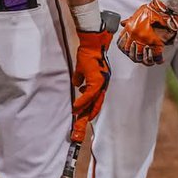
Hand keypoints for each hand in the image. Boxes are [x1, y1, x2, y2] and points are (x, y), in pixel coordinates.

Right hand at [70, 27, 113, 142]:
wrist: (92, 43)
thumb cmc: (88, 54)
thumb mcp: (82, 69)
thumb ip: (80, 78)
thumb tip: (77, 85)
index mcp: (100, 84)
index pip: (95, 102)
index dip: (88, 111)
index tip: (82, 121)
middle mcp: (102, 85)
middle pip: (94, 107)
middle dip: (85, 120)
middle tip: (78, 134)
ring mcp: (101, 83)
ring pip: (92, 104)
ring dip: (83, 114)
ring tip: (76, 123)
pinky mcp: (97, 80)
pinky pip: (89, 95)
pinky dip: (82, 103)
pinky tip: (75, 109)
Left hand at [117, 0, 177, 65]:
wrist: (164, 8)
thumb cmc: (153, 9)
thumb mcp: (138, 13)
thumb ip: (130, 20)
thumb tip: (123, 23)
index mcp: (130, 29)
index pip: (122, 45)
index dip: (125, 51)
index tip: (129, 52)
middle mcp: (135, 36)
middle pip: (131, 53)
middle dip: (136, 58)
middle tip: (140, 59)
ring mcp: (145, 40)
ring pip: (142, 57)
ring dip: (146, 61)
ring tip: (150, 61)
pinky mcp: (157, 43)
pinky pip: (156, 55)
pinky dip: (158, 60)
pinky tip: (160, 60)